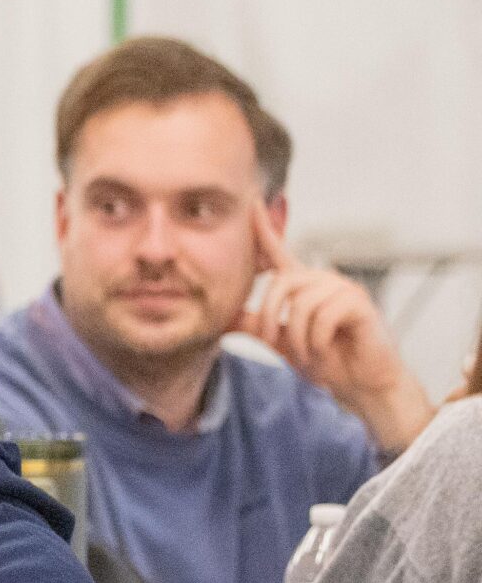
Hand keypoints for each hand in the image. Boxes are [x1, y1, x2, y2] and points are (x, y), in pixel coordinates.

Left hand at [239, 210, 432, 451]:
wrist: (359, 382)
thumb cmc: (324, 359)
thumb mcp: (281, 340)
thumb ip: (255, 323)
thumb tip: (221, 313)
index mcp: (301, 285)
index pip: (278, 251)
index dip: (263, 227)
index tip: (251, 199)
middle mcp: (320, 279)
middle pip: (279, 285)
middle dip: (270, 320)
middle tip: (277, 346)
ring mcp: (341, 287)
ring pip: (300, 304)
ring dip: (297, 339)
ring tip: (308, 356)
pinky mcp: (358, 302)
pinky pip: (322, 316)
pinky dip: (317, 341)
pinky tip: (327, 350)